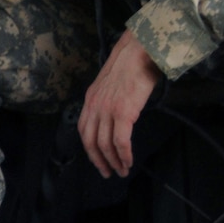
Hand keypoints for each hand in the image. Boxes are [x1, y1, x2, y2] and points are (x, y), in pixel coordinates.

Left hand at [78, 30, 160, 178]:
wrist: (139, 50)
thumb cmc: (132, 64)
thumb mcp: (111, 83)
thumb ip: (109, 100)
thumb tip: (117, 115)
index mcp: (90, 100)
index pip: (84, 130)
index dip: (90, 148)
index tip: (97, 159)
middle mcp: (94, 107)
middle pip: (91, 142)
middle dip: (99, 161)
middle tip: (107, 172)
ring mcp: (107, 110)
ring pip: (105, 144)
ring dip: (113, 161)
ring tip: (121, 170)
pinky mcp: (123, 113)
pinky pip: (120, 141)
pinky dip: (124, 154)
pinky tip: (128, 161)